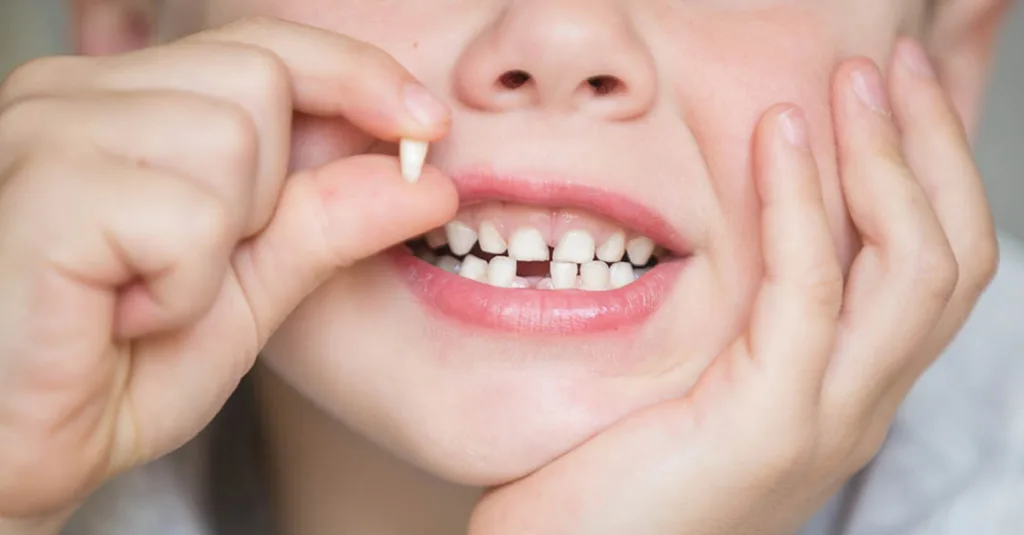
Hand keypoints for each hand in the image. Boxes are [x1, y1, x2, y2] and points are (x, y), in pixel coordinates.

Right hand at [0, 16, 455, 521]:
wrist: (19, 457)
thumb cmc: (118, 370)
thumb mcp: (248, 290)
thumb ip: (327, 222)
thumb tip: (429, 177)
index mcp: (124, 103)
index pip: (265, 47)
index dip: (356, 75)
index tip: (427, 125)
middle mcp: (76, 93)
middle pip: (259, 78)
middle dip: (269, 189)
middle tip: (195, 265)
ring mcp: (48, 130)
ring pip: (233, 137)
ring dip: (221, 244)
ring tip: (148, 295)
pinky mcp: (43, 191)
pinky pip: (191, 216)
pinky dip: (183, 287)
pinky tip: (120, 317)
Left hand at [469, 38, 997, 534]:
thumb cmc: (604, 475)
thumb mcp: (690, 380)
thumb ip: (734, 318)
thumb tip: (728, 225)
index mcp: (843, 394)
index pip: (932, 271)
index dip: (931, 174)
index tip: (895, 94)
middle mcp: (858, 408)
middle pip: (951, 259)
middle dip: (929, 149)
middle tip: (888, 66)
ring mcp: (826, 423)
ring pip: (911, 270)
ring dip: (886, 159)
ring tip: (851, 80)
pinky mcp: (768, 427)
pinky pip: (809, 294)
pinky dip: (801, 203)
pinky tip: (779, 135)